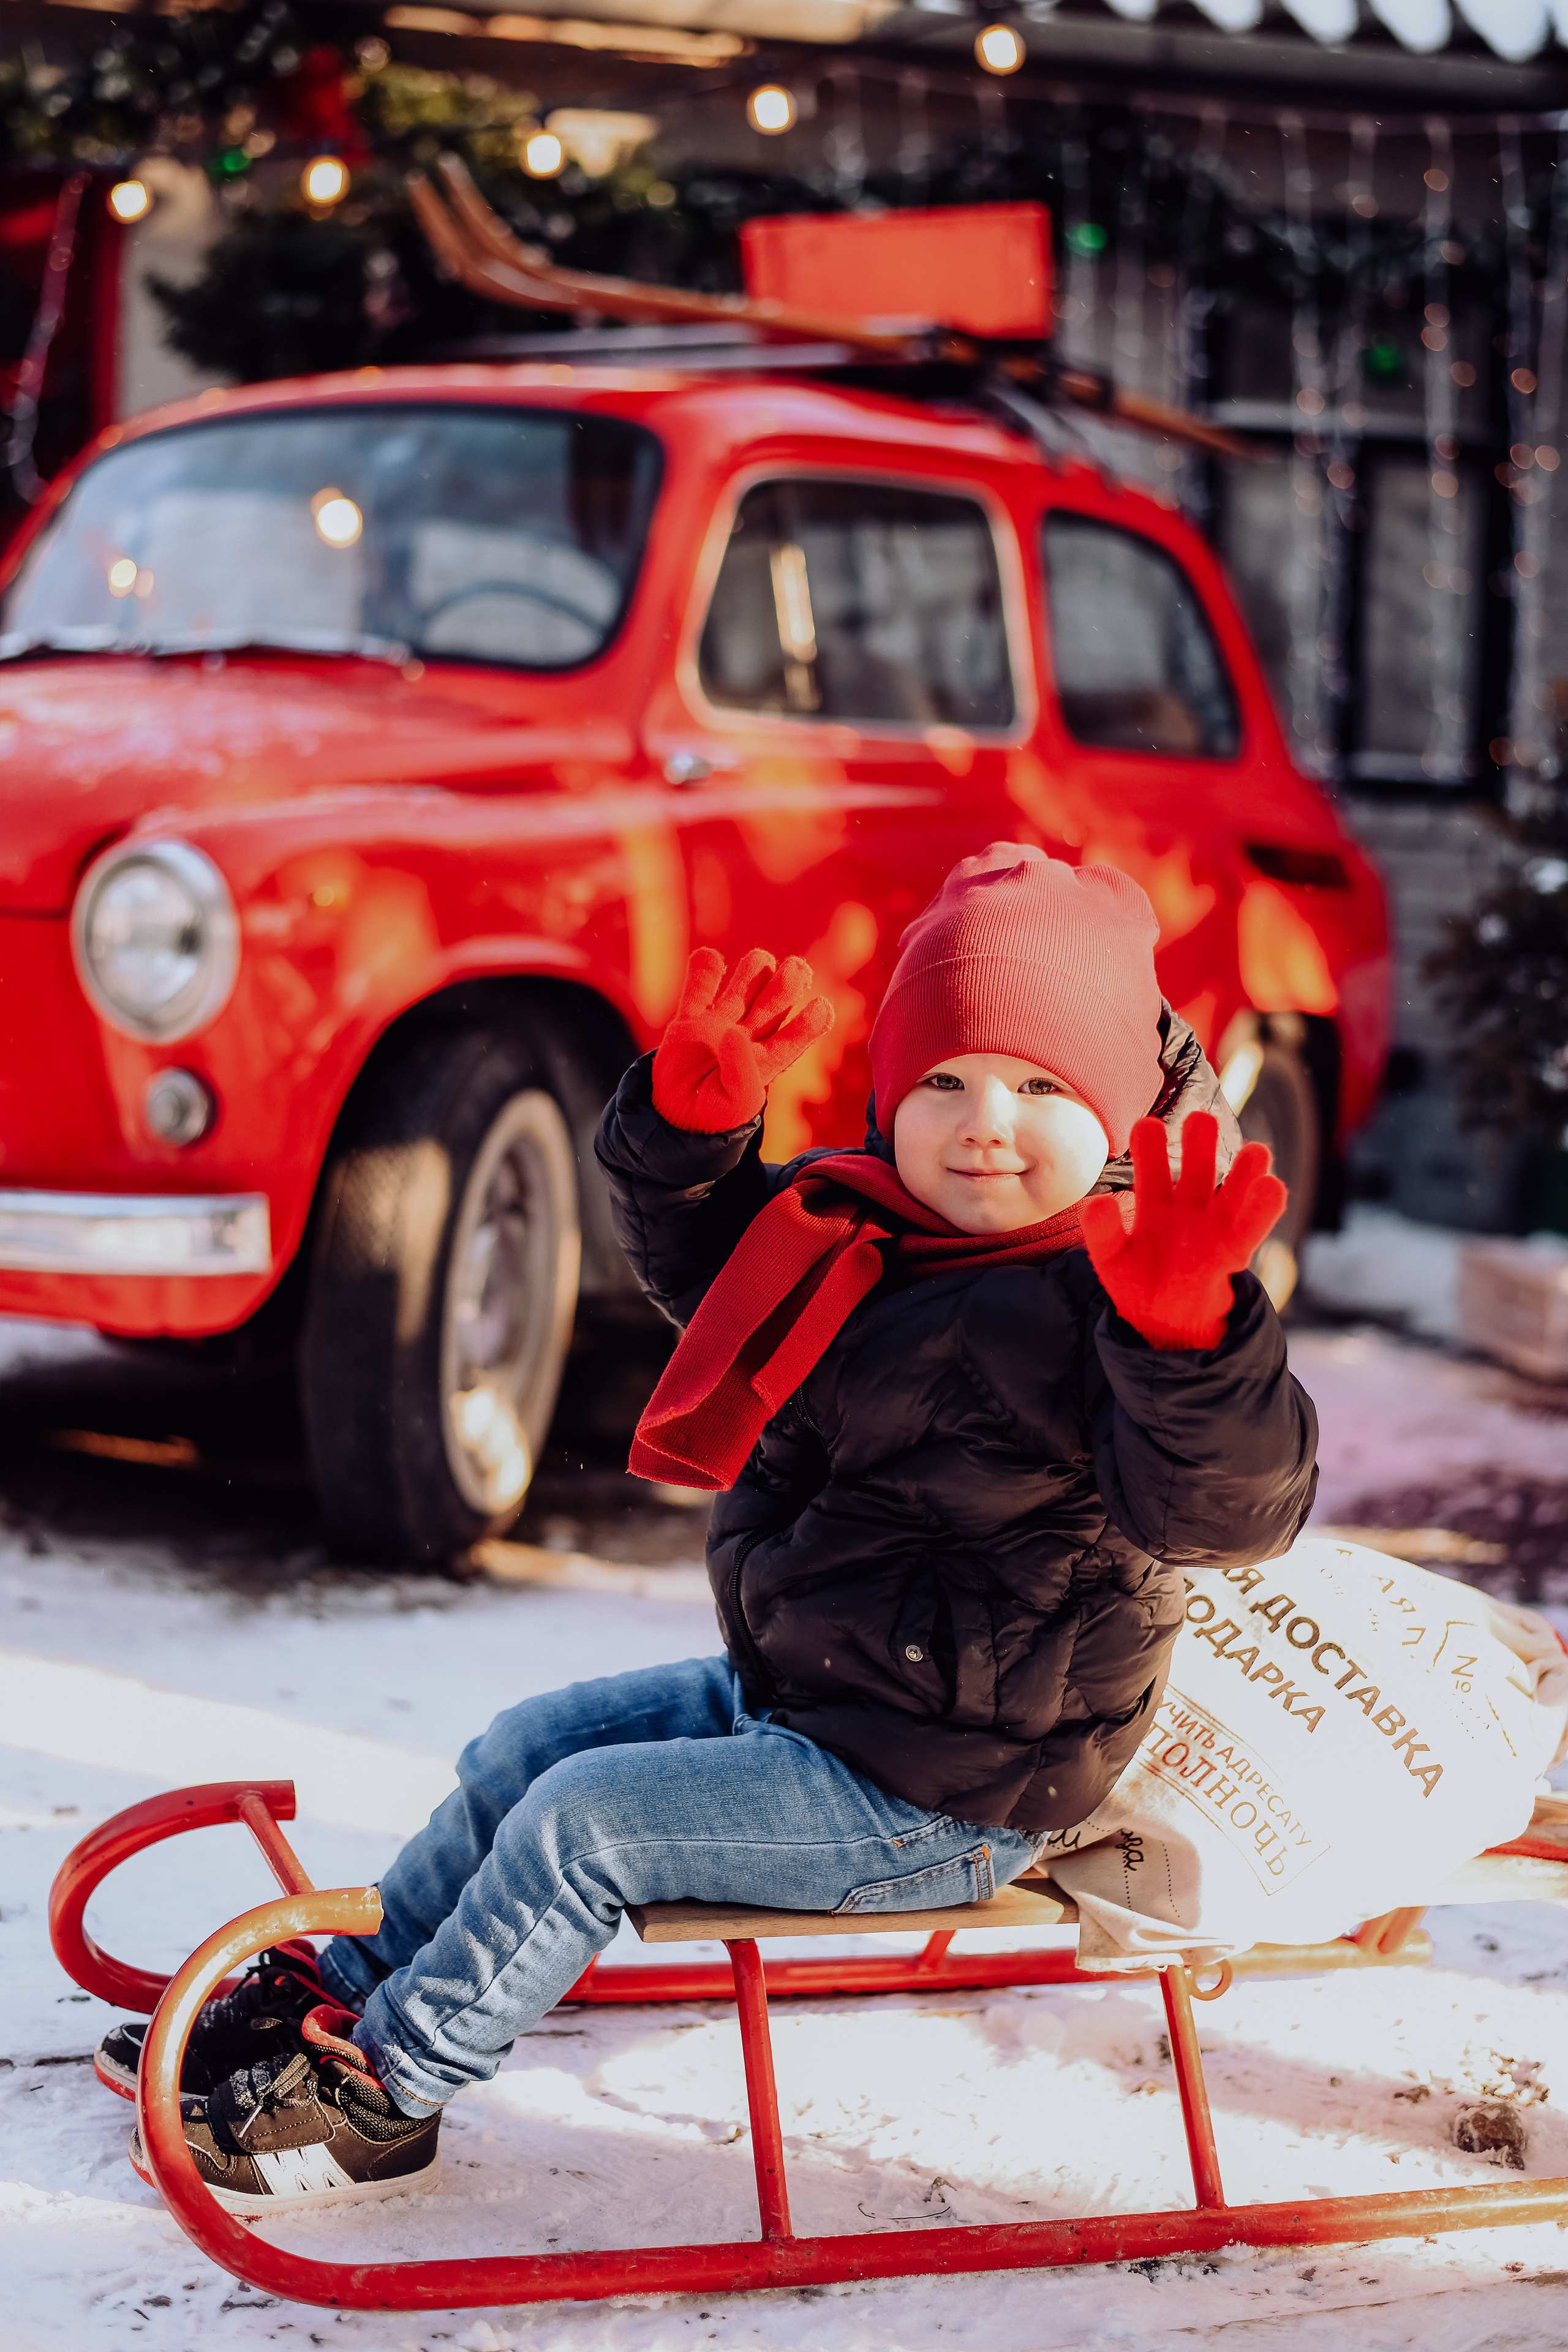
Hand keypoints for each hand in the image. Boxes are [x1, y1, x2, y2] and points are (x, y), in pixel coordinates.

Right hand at [651, 947, 834, 1133]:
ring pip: (743, 986)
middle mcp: (748, 1037)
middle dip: (789, 983)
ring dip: (754, 968)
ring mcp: (719, 1024)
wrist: (675, 1116)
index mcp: (766, 1061)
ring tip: (761, 961)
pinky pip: (698, 989)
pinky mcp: (689, 1020)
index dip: (811, 1022)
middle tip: (798, 969)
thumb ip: (741, 1073)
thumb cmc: (713, 1115)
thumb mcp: (734, 1105)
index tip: (822, 1006)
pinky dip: (703, 969)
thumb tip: (734, 1033)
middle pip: (774, 1002)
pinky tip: (709, 959)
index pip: (794, 1038)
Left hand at [1079, 1112, 1286, 1350]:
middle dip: (1200, 1145)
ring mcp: (1213, 1226)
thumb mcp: (1110, 1259)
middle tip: (1201, 1120)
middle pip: (1197, 1170)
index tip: (1147, 1125)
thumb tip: (1097, 1202)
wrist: (1163, 1319)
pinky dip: (1263, 1208)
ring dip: (1244, 1172)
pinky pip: (1251, 1227)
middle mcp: (1187, 1207)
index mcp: (1154, 1205)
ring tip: (1256, 1151)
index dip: (1150, 1149)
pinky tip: (1272, 1186)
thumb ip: (1102, 1232)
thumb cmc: (1135, 1282)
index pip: (1152, 1172)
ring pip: (1231, 1192)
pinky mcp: (1232, 1250)